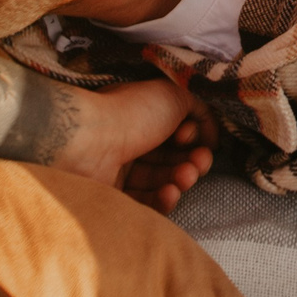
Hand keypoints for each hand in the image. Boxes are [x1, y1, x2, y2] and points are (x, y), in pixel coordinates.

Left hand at [54, 77, 215, 212]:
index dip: (192, 136)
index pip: (177, 130)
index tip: (191, 136)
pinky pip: (145, 203)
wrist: (88, 142)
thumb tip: (209, 127)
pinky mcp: (114, 196)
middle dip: (192, 161)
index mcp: (145, 114)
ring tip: (184, 178)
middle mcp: (132, 139)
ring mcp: (122, 169)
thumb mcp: (174, 94)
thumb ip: (199, 105)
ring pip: (162, 180)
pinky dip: (163, 199)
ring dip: (181, 180)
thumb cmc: (132, 112)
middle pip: (172, 157)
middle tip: (198, 164)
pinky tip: (170, 193)